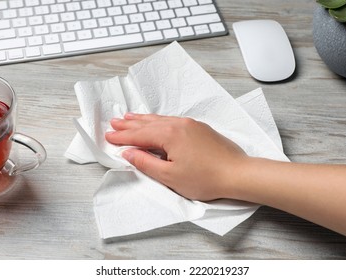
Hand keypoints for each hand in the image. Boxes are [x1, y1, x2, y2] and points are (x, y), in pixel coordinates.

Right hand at [105, 113, 248, 200]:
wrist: (237, 173)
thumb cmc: (205, 178)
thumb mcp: (170, 176)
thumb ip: (146, 163)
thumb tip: (129, 153)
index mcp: (169, 134)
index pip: (139, 135)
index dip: (122, 137)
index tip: (109, 136)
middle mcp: (178, 124)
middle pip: (148, 123)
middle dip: (129, 124)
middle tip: (114, 122)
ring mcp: (190, 124)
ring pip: (160, 119)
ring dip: (143, 119)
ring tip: (129, 116)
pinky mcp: (199, 128)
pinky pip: (172, 120)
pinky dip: (159, 121)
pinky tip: (156, 122)